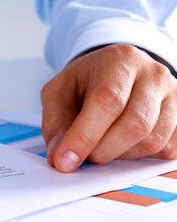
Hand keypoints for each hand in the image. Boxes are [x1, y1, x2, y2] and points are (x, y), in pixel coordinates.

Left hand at [41, 44, 176, 171]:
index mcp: (119, 60)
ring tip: (103, 144)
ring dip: (121, 155)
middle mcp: (153, 75)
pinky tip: (123, 144)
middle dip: (102, 150)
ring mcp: (174, 96)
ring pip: (152, 141)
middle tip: (84, 153)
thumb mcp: (58, 92)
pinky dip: (140, 156)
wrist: (115, 71)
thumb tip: (60, 156)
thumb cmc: (85, 82)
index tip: (65, 161)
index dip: (84, 136)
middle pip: (134, 125)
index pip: (107, 101)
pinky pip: (167, 149)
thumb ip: (55, 122)